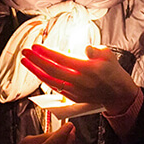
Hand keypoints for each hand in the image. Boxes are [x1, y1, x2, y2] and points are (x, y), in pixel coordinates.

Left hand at [21, 44, 139, 114]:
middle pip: (52, 71)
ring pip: (50, 81)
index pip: (62, 59)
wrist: (117, 94)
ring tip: (26, 61)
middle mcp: (79, 81)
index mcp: (88, 69)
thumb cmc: (112, 72)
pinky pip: (55, 88)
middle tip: (25, 51)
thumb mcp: (109, 55)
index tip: (36, 46)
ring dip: (35, 71)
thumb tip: (86, 48)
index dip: (47, 53)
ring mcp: (75, 91)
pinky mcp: (73, 97)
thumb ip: (96, 50)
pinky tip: (38, 72)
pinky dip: (44, 79)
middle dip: (36, 60)